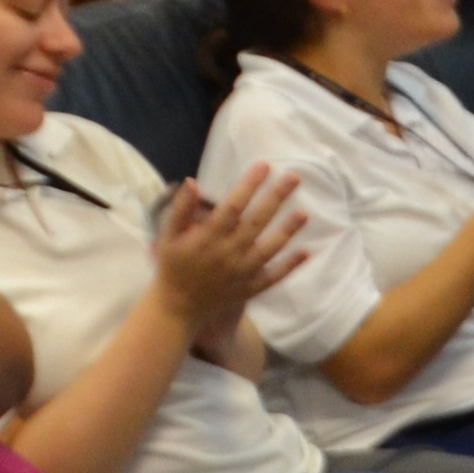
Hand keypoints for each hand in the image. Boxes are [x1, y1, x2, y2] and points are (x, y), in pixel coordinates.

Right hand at [152, 168, 307, 331]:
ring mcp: (241, 274)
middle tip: (294, 177)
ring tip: (304, 212)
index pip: (233, 206)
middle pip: (256, 222)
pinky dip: (290, 266)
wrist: (178, 307)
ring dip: (288, 230)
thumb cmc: (173, 265)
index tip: (264, 165)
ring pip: (270, 249)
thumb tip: (193, 181)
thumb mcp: (168, 236)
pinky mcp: (250, 289)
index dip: (249, 185)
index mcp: (207, 238)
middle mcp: (227, 254)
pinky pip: (273, 277)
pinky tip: (306, 251)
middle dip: (276, 198)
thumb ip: (180, 209)